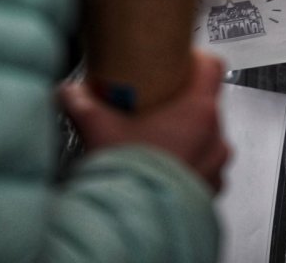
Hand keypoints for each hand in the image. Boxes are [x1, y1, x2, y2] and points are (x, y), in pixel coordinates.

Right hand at [59, 53, 229, 192]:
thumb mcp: (98, 128)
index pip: (212, 66)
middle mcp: (215, 138)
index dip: (196, 61)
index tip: (181, 63)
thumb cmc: (128, 176)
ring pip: (211, 139)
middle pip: (209, 103)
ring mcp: (215, 167)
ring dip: (192, 138)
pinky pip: (208, 171)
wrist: (132, 224)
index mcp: (198, 111)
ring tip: (162, 142)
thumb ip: (82, 102)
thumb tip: (69, 92)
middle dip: (186, 104)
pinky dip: (192, 167)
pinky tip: (166, 168)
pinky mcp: (210, 192)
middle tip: (159, 108)